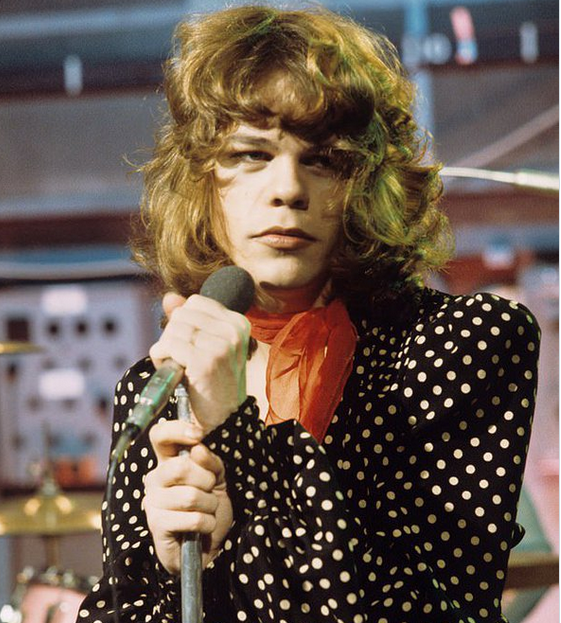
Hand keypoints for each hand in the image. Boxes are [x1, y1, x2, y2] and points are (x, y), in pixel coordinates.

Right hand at [144, 420, 232, 573]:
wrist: (208, 546)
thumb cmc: (209, 507)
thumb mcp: (218, 479)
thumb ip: (210, 461)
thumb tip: (197, 448)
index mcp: (167, 462)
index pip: (159, 436)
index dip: (177, 429)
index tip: (198, 434)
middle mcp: (155, 479)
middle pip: (180, 467)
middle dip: (207, 480)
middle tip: (211, 490)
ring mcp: (153, 502)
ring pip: (190, 496)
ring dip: (209, 505)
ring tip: (208, 511)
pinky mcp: (156, 526)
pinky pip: (191, 519)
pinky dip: (206, 523)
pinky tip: (202, 527)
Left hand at [150, 293, 250, 433]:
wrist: (223, 418)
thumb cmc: (212, 382)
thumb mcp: (205, 345)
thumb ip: (188, 319)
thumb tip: (169, 297)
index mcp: (238, 322)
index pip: (195, 303)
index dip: (183, 323)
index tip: (191, 345)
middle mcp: (233, 331)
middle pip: (181, 315)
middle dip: (172, 336)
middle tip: (181, 359)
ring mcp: (221, 346)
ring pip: (173, 330)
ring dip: (165, 350)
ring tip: (179, 368)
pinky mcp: (205, 361)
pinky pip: (168, 346)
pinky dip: (161, 358)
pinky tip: (173, 372)